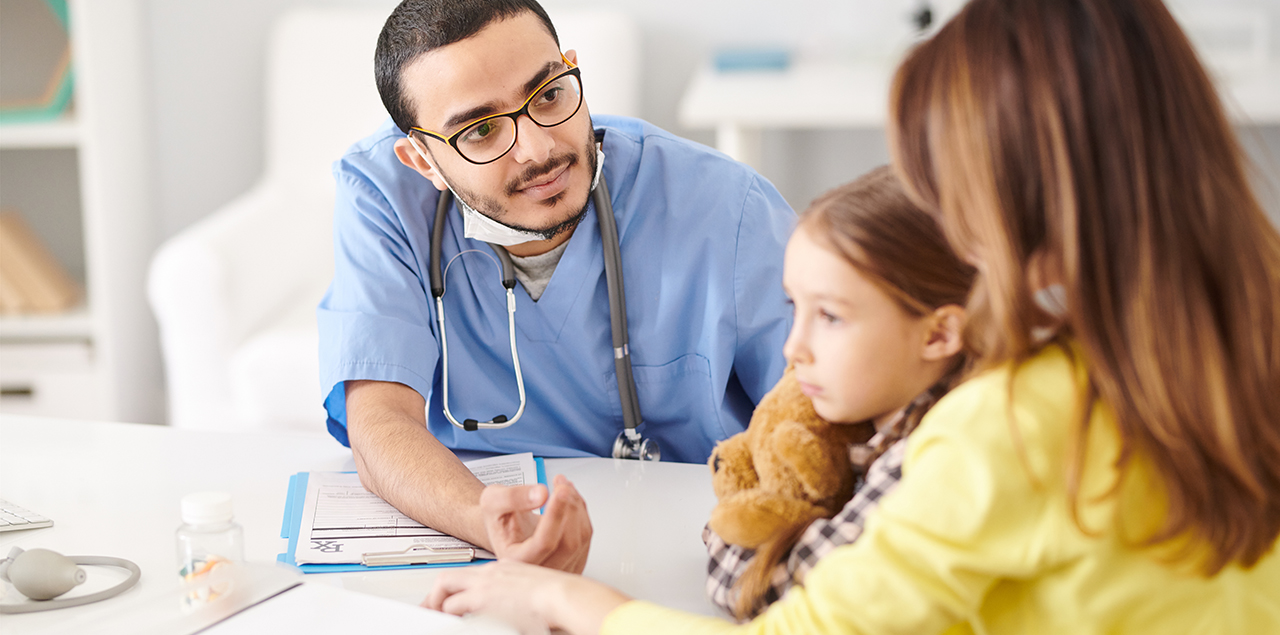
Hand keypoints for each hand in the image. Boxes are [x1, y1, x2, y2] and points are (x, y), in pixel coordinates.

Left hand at [423, 560, 628, 634]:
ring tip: (434, 615)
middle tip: (433, 608)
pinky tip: (446, 622)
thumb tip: (523, 616)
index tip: (458, 601)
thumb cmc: (561, 600)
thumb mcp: (538, 595)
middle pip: (453, 575)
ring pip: (445, 585)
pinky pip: (451, 605)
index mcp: (507, 569)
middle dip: (438, 593)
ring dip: (437, 602)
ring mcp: (486, 583)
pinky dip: (444, 614)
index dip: (462, 589)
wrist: (566, 596)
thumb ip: (523, 600)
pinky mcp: (482, 598)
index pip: (474, 576)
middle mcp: (493, 572)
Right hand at [482, 474, 591, 572]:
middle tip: (561, 483)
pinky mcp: (574, 560)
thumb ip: (513, 497)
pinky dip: (581, 512)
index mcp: (516, 562)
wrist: (506, 528)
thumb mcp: (493, 500)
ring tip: (563, 486)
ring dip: (577, 506)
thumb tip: (542, 495)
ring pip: (581, 538)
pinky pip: (586, 536)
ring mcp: (559, 568)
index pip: (544, 543)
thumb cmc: (499, 518)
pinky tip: (569, 499)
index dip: (555, 515)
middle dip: (569, 507)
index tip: (560, 491)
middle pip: (569, 542)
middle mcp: (539, 570)